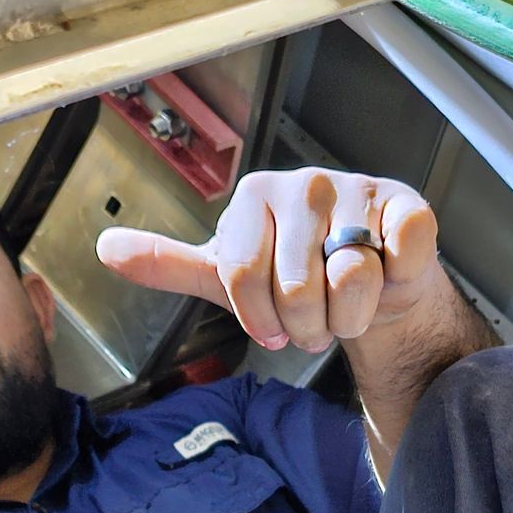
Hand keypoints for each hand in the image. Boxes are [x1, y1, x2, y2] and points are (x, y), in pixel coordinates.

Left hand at [97, 168, 439, 352]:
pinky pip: (400, 256)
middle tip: (314, 319)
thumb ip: (170, 265)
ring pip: (351, 280)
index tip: (270, 327)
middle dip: (307, 327)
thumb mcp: (225, 279)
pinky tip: (387, 277)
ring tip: (347, 304)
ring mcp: (357, 191)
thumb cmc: (295, 280)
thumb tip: (107, 249)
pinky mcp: (405, 205)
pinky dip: (396, 283)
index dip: (260, 320)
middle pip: (296, 288)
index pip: (240, 276)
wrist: (366, 287)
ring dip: (351, 316)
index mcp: (252, 198)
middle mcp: (303, 185)